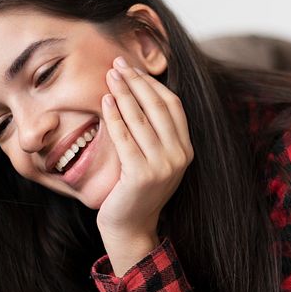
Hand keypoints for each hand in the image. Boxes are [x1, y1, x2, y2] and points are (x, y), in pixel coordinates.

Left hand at [97, 56, 193, 238]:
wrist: (130, 227)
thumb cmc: (135, 191)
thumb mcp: (154, 160)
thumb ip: (154, 134)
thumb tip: (138, 94)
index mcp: (185, 150)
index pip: (172, 106)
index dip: (152, 84)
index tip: (133, 69)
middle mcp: (179, 156)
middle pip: (158, 107)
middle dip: (137, 82)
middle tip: (118, 64)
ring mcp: (163, 166)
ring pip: (141, 119)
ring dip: (124, 93)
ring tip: (110, 76)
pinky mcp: (141, 174)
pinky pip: (125, 138)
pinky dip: (114, 117)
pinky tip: (105, 102)